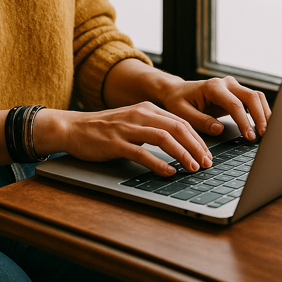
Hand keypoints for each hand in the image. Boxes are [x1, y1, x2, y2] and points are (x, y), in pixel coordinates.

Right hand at [34, 104, 212, 176]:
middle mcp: (140, 114)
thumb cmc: (104, 129)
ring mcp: (127, 128)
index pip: (180, 122)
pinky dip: (159, 163)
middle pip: (177, 128)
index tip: (208, 154)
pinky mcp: (115, 142)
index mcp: (147, 108)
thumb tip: (179, 144)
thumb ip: (153, 128)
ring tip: (193, 168)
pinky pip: (142, 152)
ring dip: (182, 154)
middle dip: (196, 146)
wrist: (73, 128)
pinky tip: (168, 172)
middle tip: (207, 163)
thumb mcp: (133, 122)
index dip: (197, 138)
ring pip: (164, 138)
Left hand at [162, 76, 270, 141]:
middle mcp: (226, 83)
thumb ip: (201, 121)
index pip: (234, 104)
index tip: (249, 136)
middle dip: (260, 117)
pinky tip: (263, 125)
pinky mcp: (236, 93)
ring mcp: (233, 87)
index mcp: (212, 87)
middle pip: (251, 97)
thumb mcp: (183, 113)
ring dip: (264, 113)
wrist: (177, 91)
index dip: (244, 121)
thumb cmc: (178, 101)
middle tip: (262, 135)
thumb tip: (219, 129)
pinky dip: (261, 111)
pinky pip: (254, 100)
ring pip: (256, 96)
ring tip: (266, 132)